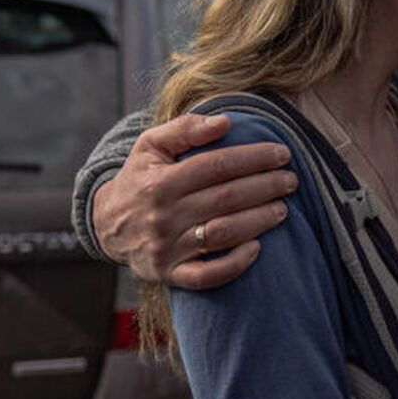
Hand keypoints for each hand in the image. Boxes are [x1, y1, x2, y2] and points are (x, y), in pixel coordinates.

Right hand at [93, 114, 297, 288]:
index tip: (282, 154)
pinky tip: (257, 249)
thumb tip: (225, 122)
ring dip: (258, 221)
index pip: (217, 165)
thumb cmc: (140, 180)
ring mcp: (166, 248)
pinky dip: (234, 265)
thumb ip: (185, 129)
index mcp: (160, 182)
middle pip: (226, 198)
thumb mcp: (150, 147)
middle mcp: (163, 216)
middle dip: (266, 187)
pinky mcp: (170, 274)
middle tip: (291, 181)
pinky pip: (206, 276)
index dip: (254, 158)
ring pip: (222, 234)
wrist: (106, 225)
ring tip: (282, 209)